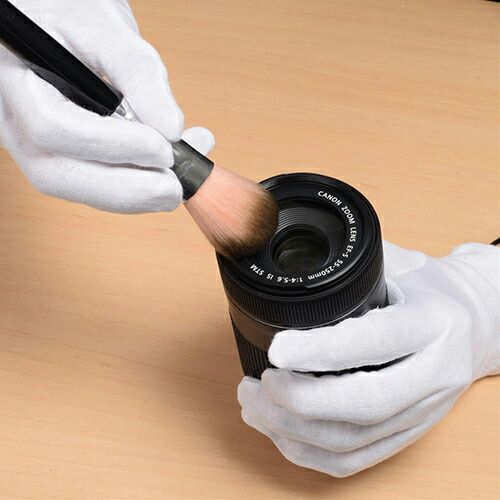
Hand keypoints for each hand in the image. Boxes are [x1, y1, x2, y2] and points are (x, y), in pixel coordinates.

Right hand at [0, 0, 213, 212]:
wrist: (53, 17)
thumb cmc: (66, 12)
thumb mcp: (103, 26)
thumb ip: (137, 73)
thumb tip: (172, 128)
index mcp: (15, 83)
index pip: (55, 129)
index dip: (113, 145)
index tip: (164, 147)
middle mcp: (16, 124)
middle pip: (61, 176)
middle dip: (127, 189)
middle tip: (177, 186)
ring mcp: (36, 146)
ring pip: (80, 189)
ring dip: (137, 193)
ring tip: (182, 176)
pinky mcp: (64, 157)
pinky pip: (96, 183)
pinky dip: (136, 185)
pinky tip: (168, 169)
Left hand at [238, 241, 499, 476]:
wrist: (476, 323)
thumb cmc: (429, 288)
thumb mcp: (400, 261)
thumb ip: (354, 263)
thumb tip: (295, 255)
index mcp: (431, 321)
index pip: (376, 340)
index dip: (322, 349)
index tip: (277, 349)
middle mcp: (433, 372)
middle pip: (365, 404)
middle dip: (300, 400)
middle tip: (258, 383)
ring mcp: (423, 410)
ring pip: (354, 440)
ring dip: (294, 431)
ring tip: (254, 405)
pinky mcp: (409, 432)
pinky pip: (357, 459)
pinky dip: (310, 453)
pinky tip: (280, 432)